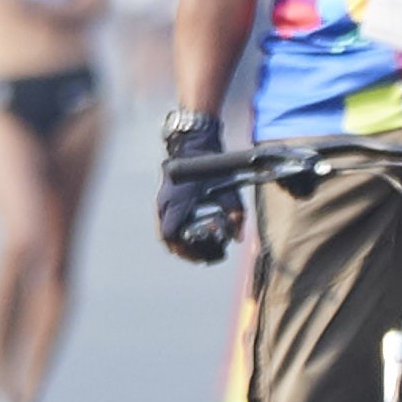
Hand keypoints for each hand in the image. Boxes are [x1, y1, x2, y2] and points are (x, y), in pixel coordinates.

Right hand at [158, 114, 236, 263]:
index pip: (171, 236)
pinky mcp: (165, 198)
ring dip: (181, 242)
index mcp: (176, 203)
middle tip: (203, 256)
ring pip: (166, 231)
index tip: (200, 257)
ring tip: (199, 247)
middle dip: (185, 251)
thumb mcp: (228, 190)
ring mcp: (162, 201)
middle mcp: (165, 204)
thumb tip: (239, 238)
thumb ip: (235, 215)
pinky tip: (193, 231)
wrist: (194, 144)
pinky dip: (179, 231)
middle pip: (167, 238)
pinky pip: (167, 222)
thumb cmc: (209, 166)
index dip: (184, 250)